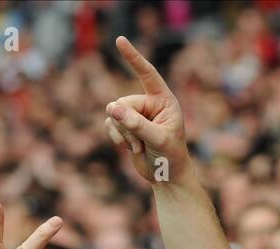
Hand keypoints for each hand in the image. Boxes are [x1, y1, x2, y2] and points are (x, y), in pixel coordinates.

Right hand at [105, 36, 190, 184]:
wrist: (167, 176)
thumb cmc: (170, 157)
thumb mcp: (157, 140)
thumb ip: (136, 124)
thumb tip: (111, 108)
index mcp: (164, 100)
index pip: (147, 73)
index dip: (133, 57)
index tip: (119, 40)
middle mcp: (149, 103)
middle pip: (123, 102)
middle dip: (128, 124)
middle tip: (141, 142)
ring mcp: (135, 114)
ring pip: (113, 113)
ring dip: (123, 133)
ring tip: (139, 146)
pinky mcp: (124, 125)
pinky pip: (109, 123)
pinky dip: (116, 137)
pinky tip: (130, 148)